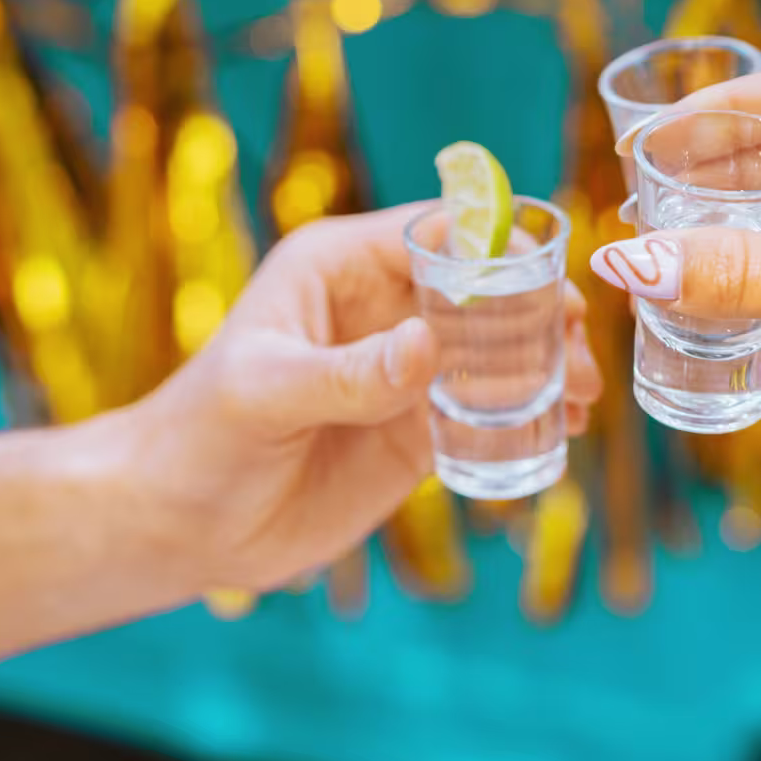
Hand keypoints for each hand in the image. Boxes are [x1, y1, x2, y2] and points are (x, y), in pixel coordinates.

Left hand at [117, 205, 599, 597]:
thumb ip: (348, 374)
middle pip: (481, 290)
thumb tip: (430, 346)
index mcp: (340, 268)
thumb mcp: (265, 394)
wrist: (176, 526)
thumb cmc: (201, 438)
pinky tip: (565, 429)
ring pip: (494, 350)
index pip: (435, 234)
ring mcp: (402, 371)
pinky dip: (529, 414)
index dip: (496, 247)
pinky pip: (485, 410)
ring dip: (544, 364)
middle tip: (578, 342)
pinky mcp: (414, 429)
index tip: (547, 276)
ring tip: (585, 394)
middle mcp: (380, 309)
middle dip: (536, 310)